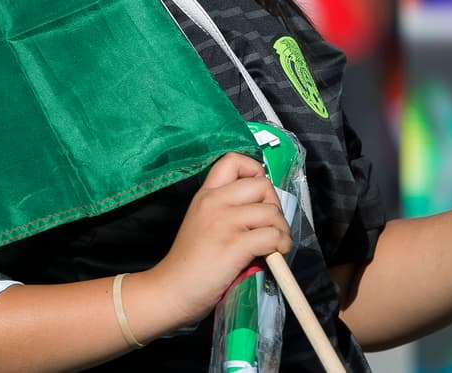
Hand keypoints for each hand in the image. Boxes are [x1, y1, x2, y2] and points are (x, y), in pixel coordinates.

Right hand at [145, 153, 292, 327]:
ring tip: (275, 245)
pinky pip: (272, 235)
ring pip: (271, 212)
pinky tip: (275, 256)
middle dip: (274, 205)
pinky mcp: (234, 245)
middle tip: (270, 226)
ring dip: (281, 230)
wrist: (170, 292)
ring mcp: (224, 222)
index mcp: (205, 195)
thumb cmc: (189, 264)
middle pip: (262, 184)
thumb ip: (227, 210)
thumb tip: (266, 212)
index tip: (259, 195)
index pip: (233, 160)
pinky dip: (281, 245)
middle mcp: (214, 202)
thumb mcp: (202, 223)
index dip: (255, 171)